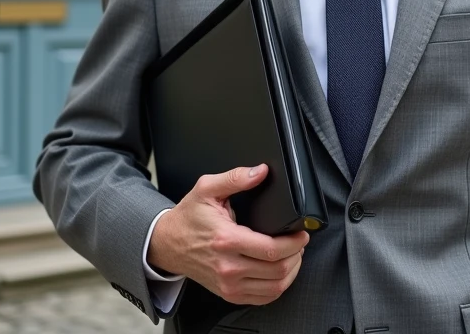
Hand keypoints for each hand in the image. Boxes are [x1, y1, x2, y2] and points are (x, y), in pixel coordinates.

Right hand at [147, 164, 309, 305]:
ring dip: (291, 271)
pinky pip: (264, 297)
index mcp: (226, 240)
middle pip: (277, 270)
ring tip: (292, 255)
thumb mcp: (207, 189)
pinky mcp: (229, 294)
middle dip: (296, 255)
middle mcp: (228, 267)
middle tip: (299, 242)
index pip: (271, 249)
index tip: (302, 233)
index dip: (294, 242)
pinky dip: (278, 286)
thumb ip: (236, 177)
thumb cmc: (188, 217)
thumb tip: (261, 172)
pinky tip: (280, 271)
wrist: (167, 244)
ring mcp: (229, 284)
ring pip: (275, 287)